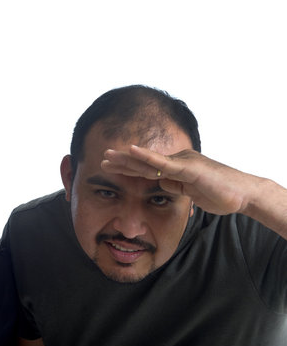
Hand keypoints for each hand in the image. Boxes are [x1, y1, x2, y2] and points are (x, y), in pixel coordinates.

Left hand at [101, 145, 259, 215]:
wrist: (242, 195)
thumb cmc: (218, 193)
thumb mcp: (189, 192)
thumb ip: (174, 186)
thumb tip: (159, 184)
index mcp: (176, 167)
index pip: (146, 167)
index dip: (127, 166)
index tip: (109, 166)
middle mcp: (177, 161)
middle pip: (144, 161)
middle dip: (122, 160)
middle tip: (102, 157)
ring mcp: (182, 162)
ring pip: (149, 161)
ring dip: (127, 158)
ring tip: (108, 155)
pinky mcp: (188, 168)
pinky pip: (163, 163)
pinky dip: (147, 156)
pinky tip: (132, 151)